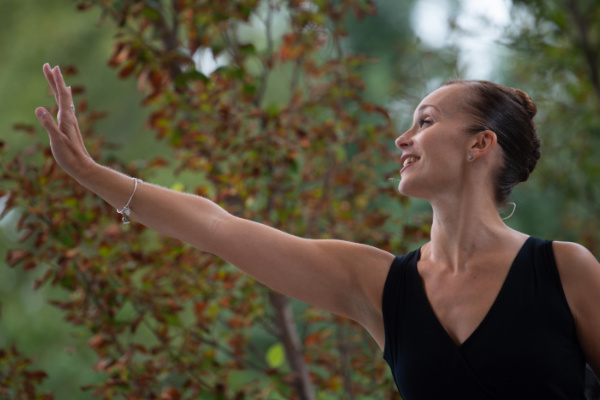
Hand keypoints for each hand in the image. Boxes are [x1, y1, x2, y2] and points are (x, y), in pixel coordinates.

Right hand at [35, 63, 95, 178]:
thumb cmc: (69, 156)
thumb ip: (47, 124)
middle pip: (62, 94)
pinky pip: (66, 108)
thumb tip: (39, 108)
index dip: (56, 80)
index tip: (51, 66)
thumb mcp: (56, 140)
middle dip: (55, 80)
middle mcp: (70, 117)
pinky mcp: (69, 128)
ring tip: (58, 78)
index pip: (61, 94)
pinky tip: (66, 100)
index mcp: (67, 118)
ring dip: (59, 88)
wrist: (83, 167)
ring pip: (64, 100)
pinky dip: (64, 100)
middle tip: (49, 65)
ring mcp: (70, 122)